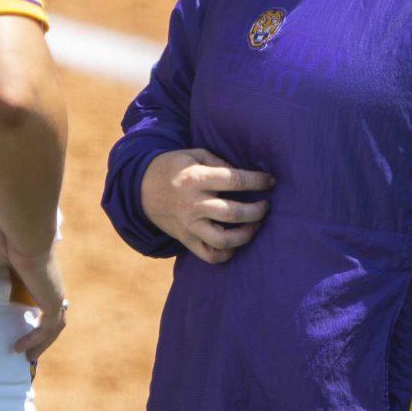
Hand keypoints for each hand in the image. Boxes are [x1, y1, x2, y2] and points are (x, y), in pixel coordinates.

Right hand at [0, 223, 69, 365]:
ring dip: (43, 342)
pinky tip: (21, 350)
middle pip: (51, 313)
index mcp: (31, 274)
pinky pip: (49, 327)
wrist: (18, 232)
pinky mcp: (52, 300)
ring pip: (55, 325)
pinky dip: (38, 339)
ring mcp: (52, 293)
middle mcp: (46, 285)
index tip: (20, 324)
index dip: (33, 312)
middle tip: (26, 351)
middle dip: (42, 333)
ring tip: (26, 358)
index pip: (37, 296)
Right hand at [140, 149, 274, 264]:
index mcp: (196, 178)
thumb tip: (245, 174)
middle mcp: (193, 204)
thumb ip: (219, 161)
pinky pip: (209, 255)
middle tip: (267, 206)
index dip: (257, 181)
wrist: (140, 189)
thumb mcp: (193, 154)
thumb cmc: (173, 168)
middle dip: (258, 210)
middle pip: (233, 212)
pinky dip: (226, 254)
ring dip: (247, 235)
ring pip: (223, 239)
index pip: (234, 180)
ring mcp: (189, 225)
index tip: (271, 181)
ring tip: (255, 226)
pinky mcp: (186, 239)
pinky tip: (236, 244)